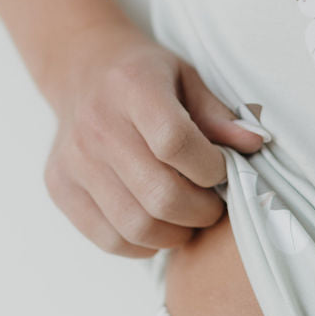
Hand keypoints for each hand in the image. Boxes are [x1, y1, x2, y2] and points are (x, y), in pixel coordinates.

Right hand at [41, 18, 266, 259]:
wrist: (82, 70)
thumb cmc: (144, 77)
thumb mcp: (186, 78)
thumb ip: (219, 114)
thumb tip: (254, 144)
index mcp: (131, 88)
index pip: (174, 142)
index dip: (209, 168)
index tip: (221, 170)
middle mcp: (96, 126)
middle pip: (159, 195)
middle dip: (202, 211)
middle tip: (213, 205)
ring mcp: (73, 161)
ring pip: (136, 226)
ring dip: (176, 233)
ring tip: (187, 218)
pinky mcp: (60, 188)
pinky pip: (109, 239)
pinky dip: (143, 245)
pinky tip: (157, 225)